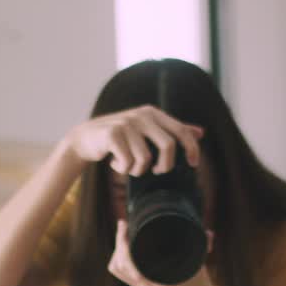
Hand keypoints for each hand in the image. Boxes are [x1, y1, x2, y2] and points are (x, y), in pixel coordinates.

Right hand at [63, 106, 203, 175]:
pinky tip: (115, 163)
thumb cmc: (121, 138)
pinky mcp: (112, 134)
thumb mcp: (147, 130)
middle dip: (165, 166)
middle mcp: (142, 115)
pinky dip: (122, 169)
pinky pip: (128, 162)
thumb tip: (200, 132)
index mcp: (153, 113)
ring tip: (128, 166)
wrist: (86, 138)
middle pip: (168, 146)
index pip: (181, 130)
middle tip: (157, 172)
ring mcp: (127, 123)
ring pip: (145, 159)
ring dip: (137, 170)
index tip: (193, 164)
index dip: (191, 148)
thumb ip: (172, 130)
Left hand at [107, 220, 221, 285]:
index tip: (125, 226)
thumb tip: (208, 233)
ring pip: (117, 269)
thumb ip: (204, 248)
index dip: (122, 243)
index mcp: (153, 283)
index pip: (126, 263)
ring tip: (123, 234)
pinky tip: (126, 247)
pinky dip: (121, 259)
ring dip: (117, 252)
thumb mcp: (200, 266)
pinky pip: (123, 273)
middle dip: (118, 243)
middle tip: (123, 225)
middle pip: (117, 264)